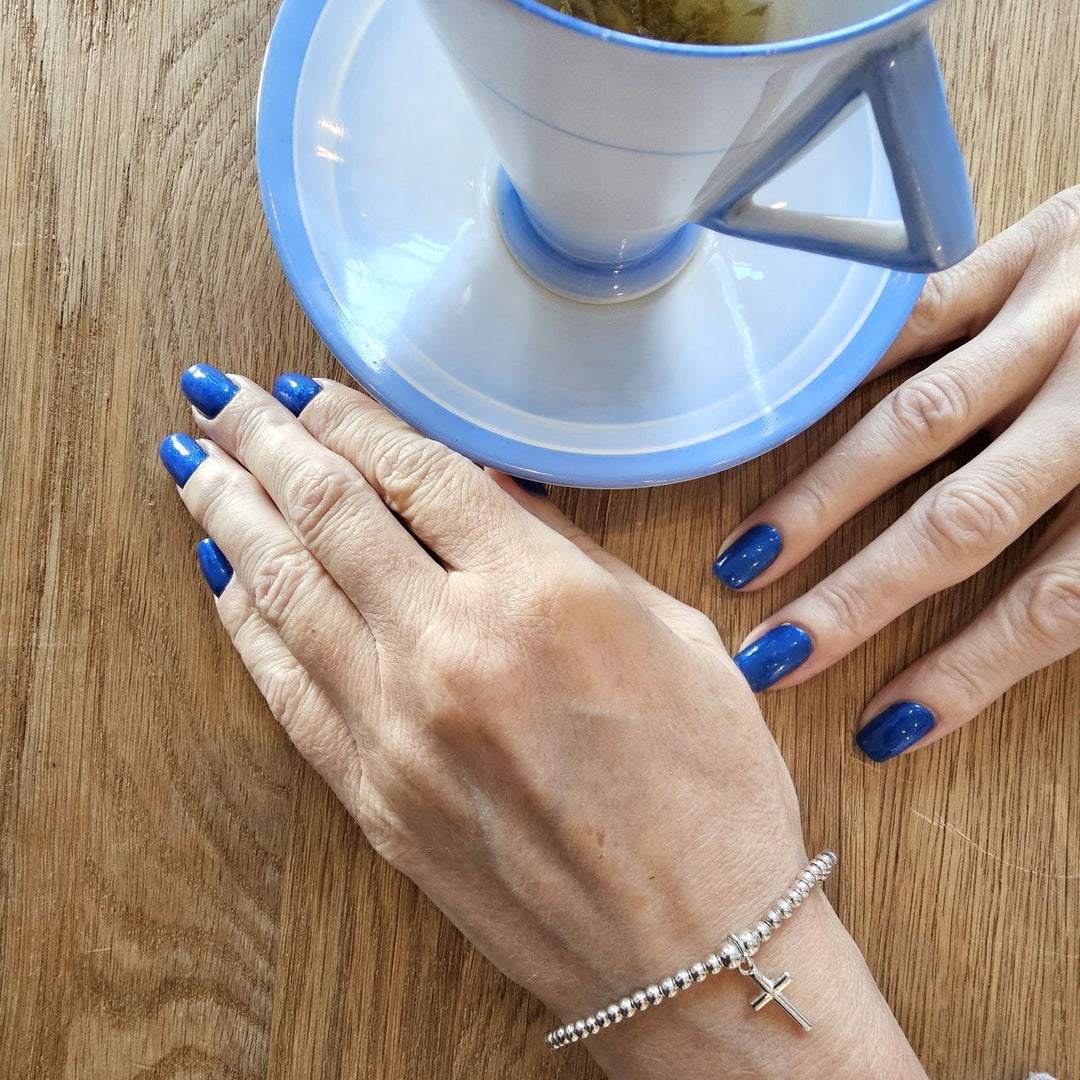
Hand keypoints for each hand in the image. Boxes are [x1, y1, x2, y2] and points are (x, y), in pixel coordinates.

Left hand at [160, 368, 922, 1078]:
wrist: (692, 948)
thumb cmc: (710, 792)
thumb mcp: (674, 637)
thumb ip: (568, 557)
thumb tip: (485, 496)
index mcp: (543, 596)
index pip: (416, 471)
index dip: (351, 418)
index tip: (309, 391)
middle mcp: (454, 650)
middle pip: (331, 511)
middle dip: (263, 440)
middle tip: (219, 396)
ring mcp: (399, 729)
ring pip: (286, 589)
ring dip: (230, 514)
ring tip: (191, 461)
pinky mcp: (373, 796)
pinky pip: (285, 684)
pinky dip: (245, 619)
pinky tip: (220, 572)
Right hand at [712, 187, 1079, 761]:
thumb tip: (1028, 636)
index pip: (1049, 603)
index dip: (962, 672)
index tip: (883, 725)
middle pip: (961, 523)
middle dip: (858, 599)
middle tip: (775, 655)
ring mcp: (1062, 320)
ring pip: (920, 424)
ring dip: (822, 499)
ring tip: (748, 558)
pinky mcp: (1034, 250)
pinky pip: (921, 316)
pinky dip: (846, 373)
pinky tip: (781, 420)